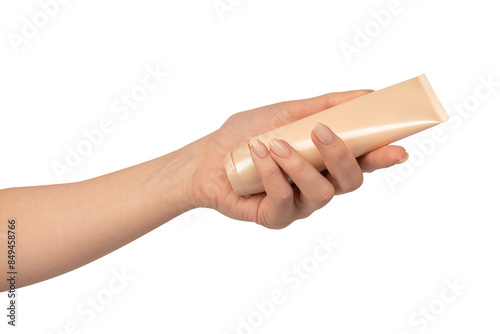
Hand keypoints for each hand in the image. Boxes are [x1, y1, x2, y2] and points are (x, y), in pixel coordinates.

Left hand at [187, 90, 407, 228]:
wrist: (206, 157)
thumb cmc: (246, 134)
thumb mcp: (286, 112)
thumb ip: (323, 105)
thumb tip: (365, 94)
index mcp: (324, 161)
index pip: (362, 162)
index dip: (383, 157)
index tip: (398, 148)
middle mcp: (317, 185)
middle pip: (350, 182)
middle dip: (342, 157)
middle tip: (323, 132)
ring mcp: (298, 204)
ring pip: (320, 193)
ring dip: (300, 165)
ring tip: (276, 143)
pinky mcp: (275, 218)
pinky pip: (284, 199)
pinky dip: (273, 173)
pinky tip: (259, 153)